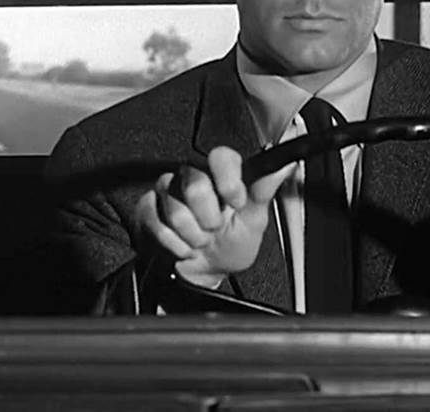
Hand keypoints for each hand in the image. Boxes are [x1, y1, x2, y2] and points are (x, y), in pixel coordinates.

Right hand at [136, 146, 293, 287]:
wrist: (204, 273)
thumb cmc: (231, 245)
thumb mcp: (254, 222)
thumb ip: (263, 191)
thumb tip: (282, 166)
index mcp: (221, 175)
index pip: (221, 156)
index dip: (227, 180)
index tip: (235, 203)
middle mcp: (192, 177)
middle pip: (195, 185)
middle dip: (208, 219)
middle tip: (214, 228)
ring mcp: (167, 191)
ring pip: (175, 209)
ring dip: (192, 236)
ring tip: (199, 240)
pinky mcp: (147, 208)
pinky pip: (155, 223)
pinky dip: (173, 243)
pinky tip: (182, 245)